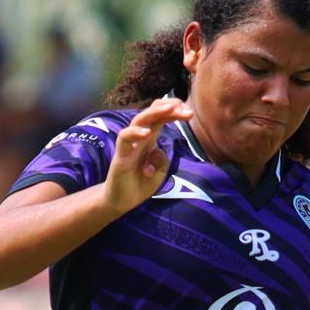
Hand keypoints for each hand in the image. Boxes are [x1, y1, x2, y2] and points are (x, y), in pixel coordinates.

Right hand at [101, 96, 194, 218]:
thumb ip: (162, 158)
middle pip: (153, 114)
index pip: (161, 117)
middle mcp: (139, 137)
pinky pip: (124, 139)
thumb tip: (160, 150)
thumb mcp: (159, 171)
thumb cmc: (140, 182)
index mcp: (151, 138)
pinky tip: (147, 132)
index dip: (174, 111)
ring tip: (170, 109)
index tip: (189, 111)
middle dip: (170, 108)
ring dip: (155, 113)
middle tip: (187, 110)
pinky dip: (135, 133)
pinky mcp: (120, 156)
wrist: (122, 201)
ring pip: (139, 120)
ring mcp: (129, 145)